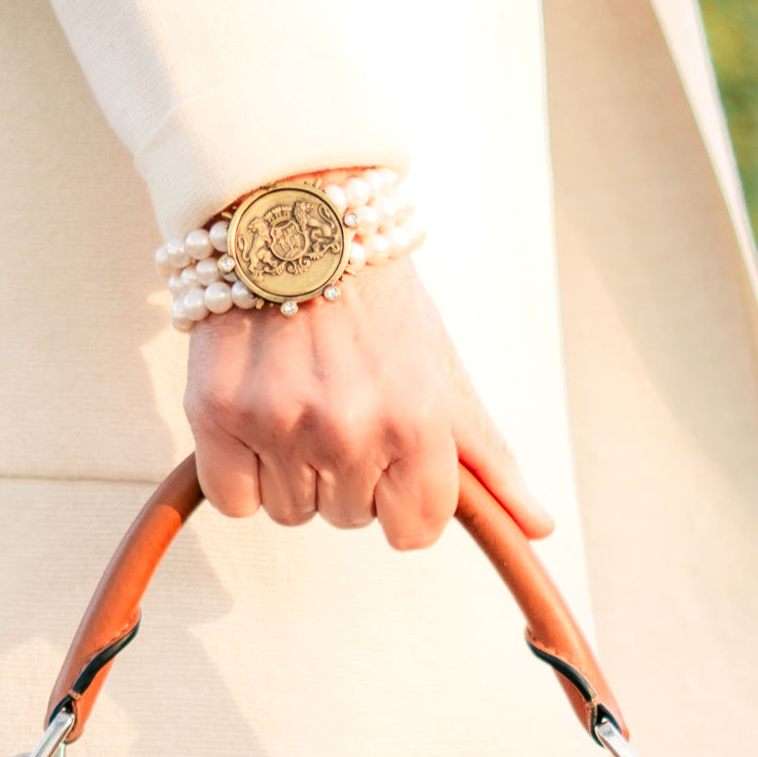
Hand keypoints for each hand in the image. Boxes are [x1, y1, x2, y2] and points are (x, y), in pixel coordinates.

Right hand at [183, 256, 553, 549]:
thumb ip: (491, 460)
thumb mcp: (446, 376)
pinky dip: (243, 476)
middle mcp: (347, 428)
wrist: (298, 225)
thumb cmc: (381, 306)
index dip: (403, 506)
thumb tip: (541, 529)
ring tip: (298, 406)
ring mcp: (278, 424)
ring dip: (295, 476)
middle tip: (340, 409)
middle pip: (348, 520)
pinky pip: (236, 501)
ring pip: (291, 513)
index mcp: (416, 421)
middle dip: (348, 478)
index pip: (413, 531)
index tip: (392, 472)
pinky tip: (257, 424)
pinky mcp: (216, 415)